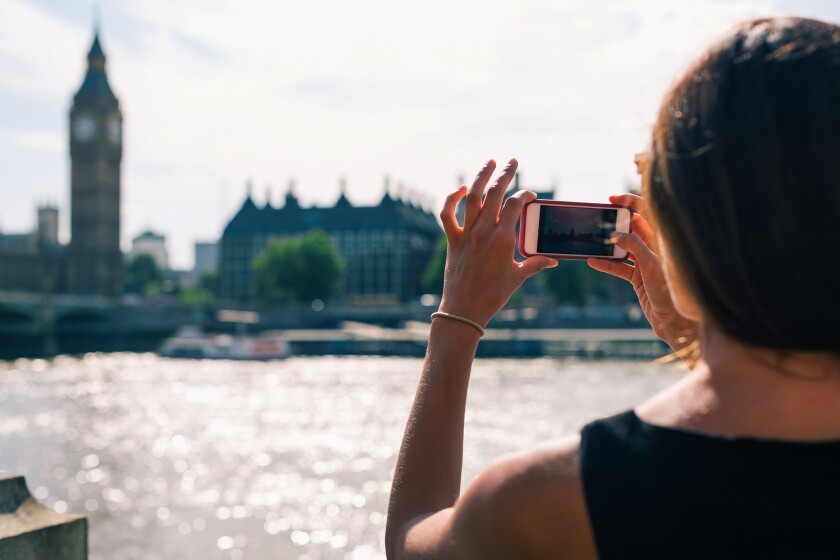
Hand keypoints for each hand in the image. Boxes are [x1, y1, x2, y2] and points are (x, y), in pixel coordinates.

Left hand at [438, 159, 556, 326]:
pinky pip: (447, 214)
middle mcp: (484, 232)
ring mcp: (466, 234)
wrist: (464, 310)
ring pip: (472, 197)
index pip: (515, 205)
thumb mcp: (517, 278)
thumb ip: (535, 263)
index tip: (530, 195)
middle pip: (495, 193)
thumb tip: (554, 260)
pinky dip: (452, 198)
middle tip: (514, 161)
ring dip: (481, 176)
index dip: (524, 195)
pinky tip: (461, 189)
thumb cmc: (493, 295)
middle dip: (506, 174)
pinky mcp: (452, 240)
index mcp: (503, 239)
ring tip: (490, 162)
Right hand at [587, 193, 698, 353]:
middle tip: (598, 220)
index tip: (611, 200)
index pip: (647, 212)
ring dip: (607, 244)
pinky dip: (605, 264)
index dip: (630, 202)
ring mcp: (645, 262)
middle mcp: (655, 248)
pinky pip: (618, 266)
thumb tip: (615, 234)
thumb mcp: (652, 266)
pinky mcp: (638, 277)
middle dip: (615, 222)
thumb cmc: (672, 293)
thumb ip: (634, 247)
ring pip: (623, 247)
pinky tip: (592, 261)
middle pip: (632, 227)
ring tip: (591, 240)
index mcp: (663, 240)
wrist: (676, 323)